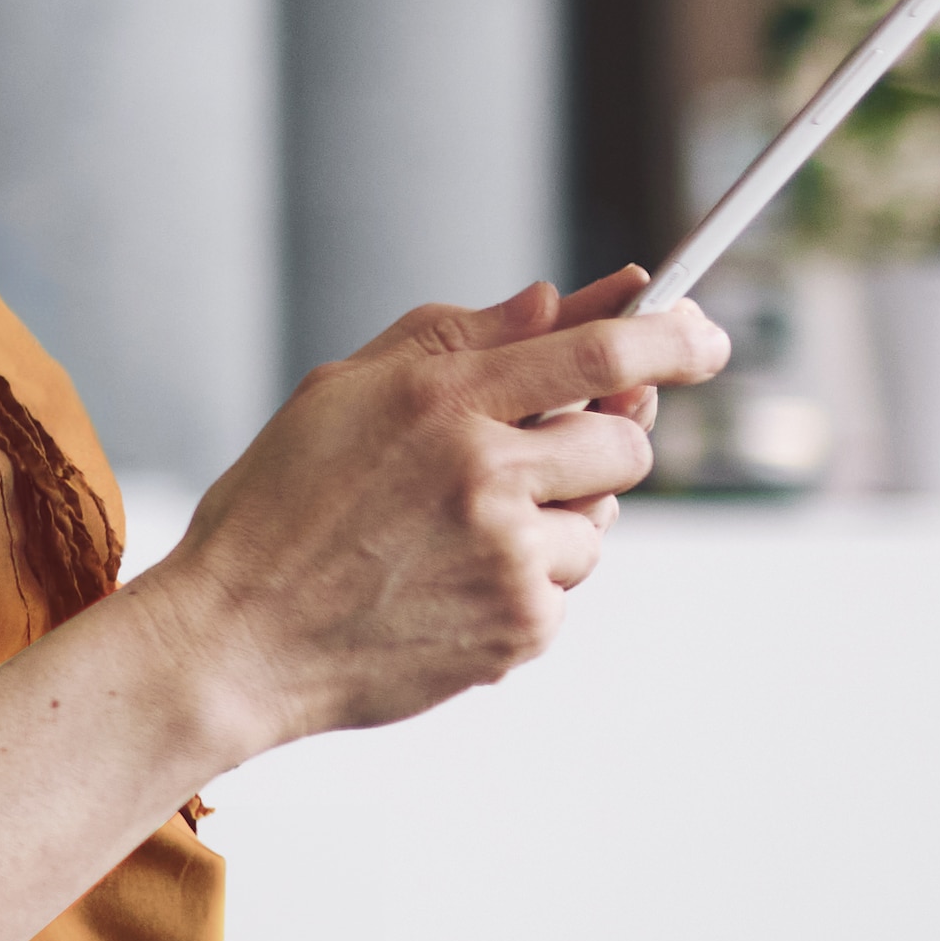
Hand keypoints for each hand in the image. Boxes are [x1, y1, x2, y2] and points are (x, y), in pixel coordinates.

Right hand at [132, 271, 730, 754]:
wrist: (236, 639)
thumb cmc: (278, 507)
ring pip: (598, 522)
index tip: (703, 334)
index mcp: (441, 400)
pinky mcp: (520, 627)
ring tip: (454, 536)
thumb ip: (456, 339)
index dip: (672, 338)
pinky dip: (523, 583)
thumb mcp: (344, 392)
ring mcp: (509, 556)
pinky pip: (564, 587)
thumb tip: (556, 301)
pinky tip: (445, 584)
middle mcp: (485, 473)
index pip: (600, 354)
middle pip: (626, 441)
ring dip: (553, 522)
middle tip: (546, 456)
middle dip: (607, 441)